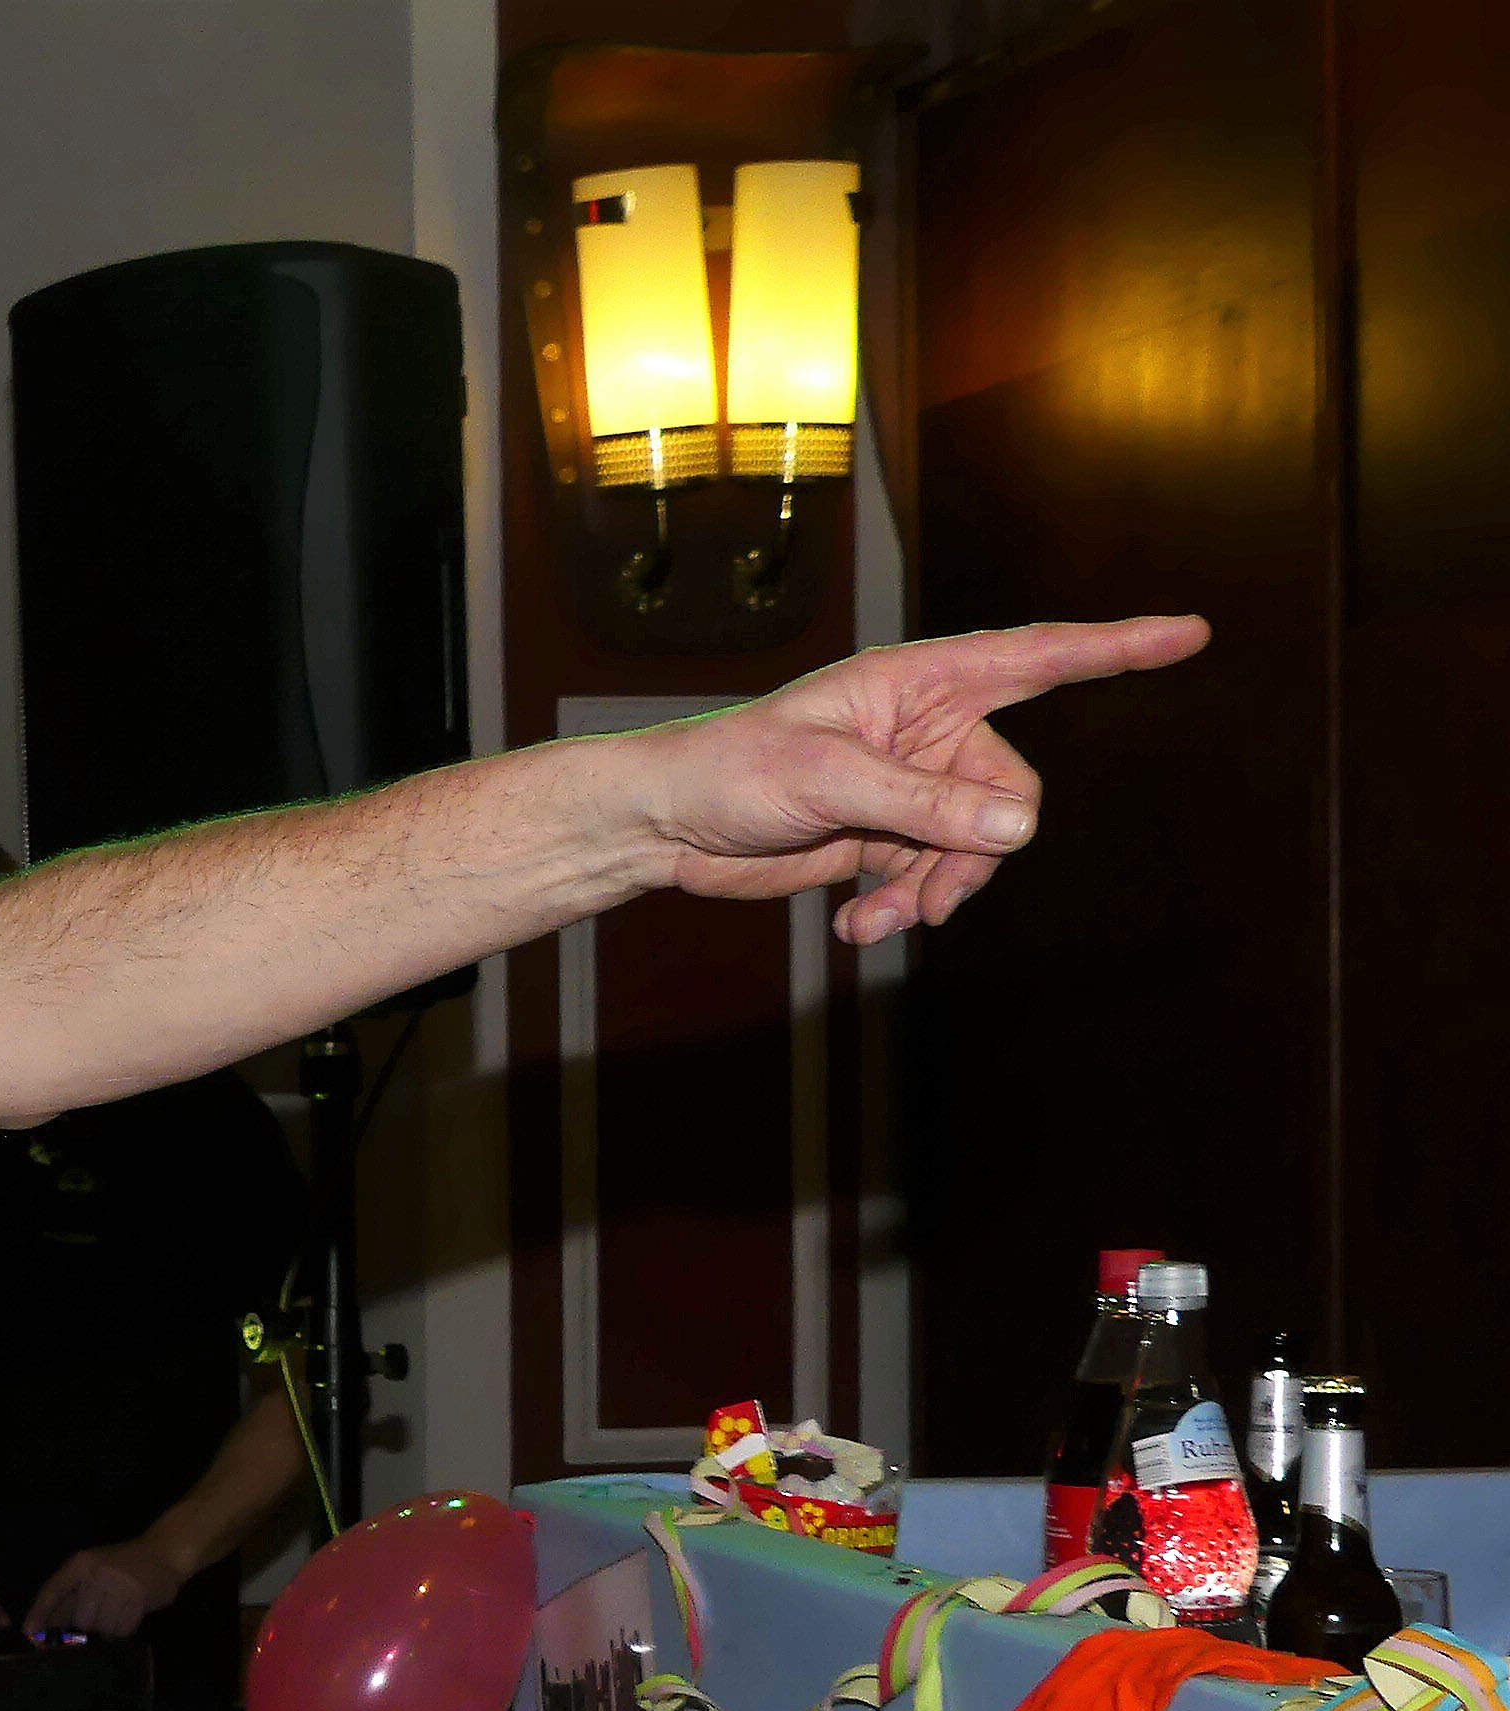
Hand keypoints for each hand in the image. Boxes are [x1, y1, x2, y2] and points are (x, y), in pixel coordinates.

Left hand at [25, 1542, 184, 1642]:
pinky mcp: (138, 1599)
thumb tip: (43, 1627)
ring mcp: (118, 1585)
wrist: (164, 1553)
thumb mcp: (92, 1572)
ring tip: (120, 1609)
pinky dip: (124, 1629)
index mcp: (80, 1563)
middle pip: (79, 1619)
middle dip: (88, 1624)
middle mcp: (96, 1573)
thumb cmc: (122, 1566)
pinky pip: (121, 1630)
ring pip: (101, 1627)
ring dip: (109, 1627)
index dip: (39, 1613)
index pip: (53, 1590)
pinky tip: (130, 1614)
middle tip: (104, 1611)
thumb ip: (70, 1596)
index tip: (29, 1633)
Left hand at [624, 615, 1210, 945]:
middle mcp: (930, 729)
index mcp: (921, 682)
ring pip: (978, 848)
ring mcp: (914, 787)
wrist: (670, 827)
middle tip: (930, 892)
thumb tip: (1019, 825)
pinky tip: (857, 927)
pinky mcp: (890, 838)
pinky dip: (906, 907)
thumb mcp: (828, 780)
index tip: (1191, 633)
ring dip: (939, 890)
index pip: (1037, 657)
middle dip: (979, 850)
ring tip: (880, 919)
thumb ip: (925, 802)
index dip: (1117, 646)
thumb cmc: (733, 771)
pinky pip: (935, 879)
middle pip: (1012, 793)